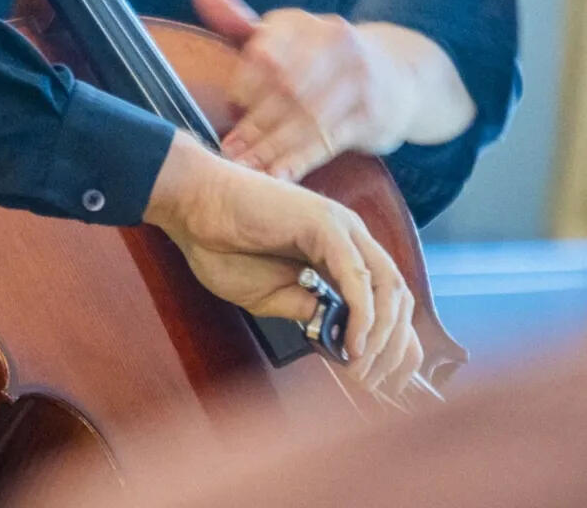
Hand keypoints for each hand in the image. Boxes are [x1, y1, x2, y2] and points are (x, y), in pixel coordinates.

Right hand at [143, 132, 422, 397]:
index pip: (388, 301)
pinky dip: (363, 316)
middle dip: (394, 349)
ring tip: (360, 368)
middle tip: (373, 384)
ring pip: (388, 289)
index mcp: (338, 251)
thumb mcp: (269, 296)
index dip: (393, 345)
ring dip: (382, 337)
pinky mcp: (324, 224)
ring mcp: (340, 227)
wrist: (190, 204)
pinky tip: (352, 344)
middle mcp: (349, 237)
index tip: (382, 382)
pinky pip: (359, 278)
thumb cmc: (220, 243)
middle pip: (398, 298)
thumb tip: (343, 340)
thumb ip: (306, 311)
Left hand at [193, 0, 469, 182]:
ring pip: (305, 118)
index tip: (228, 110)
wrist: (401, 73)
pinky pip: (329, 141)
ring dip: (271, 148)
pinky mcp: (372, 115)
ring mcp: (357, 79)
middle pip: (285, 88)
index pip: (266, 52)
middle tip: (228, 150)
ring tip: (246, 169)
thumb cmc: (325, 58)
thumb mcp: (288, 34)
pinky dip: (299, 161)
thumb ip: (242, 22)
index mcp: (302, 23)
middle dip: (254, 123)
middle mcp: (333, 43)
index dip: (245, 84)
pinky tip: (278, 177)